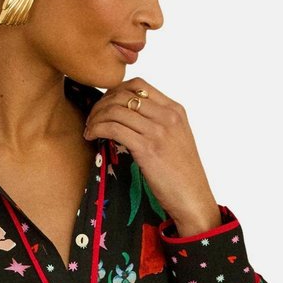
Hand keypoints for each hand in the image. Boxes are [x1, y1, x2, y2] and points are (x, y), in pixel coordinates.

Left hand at [83, 78, 222, 234]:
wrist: (193, 197)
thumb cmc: (183, 174)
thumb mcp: (176, 139)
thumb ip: (159, 123)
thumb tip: (131, 117)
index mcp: (175, 110)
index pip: (139, 85)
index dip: (115, 91)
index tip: (104, 105)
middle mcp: (168, 116)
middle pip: (124, 94)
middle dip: (101, 103)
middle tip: (91, 118)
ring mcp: (158, 131)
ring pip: (116, 110)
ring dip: (96, 117)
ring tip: (89, 129)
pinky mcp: (147, 148)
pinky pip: (113, 128)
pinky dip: (97, 129)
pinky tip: (91, 136)